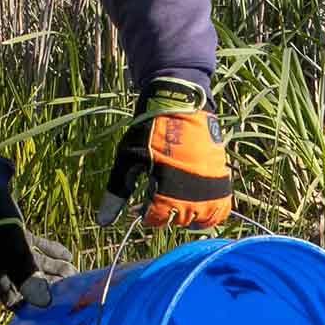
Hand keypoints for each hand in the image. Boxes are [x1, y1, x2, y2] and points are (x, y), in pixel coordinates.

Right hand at [0, 184, 73, 308]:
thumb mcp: (16, 260)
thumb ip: (30, 281)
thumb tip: (44, 303)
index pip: (15, 300)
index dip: (32, 306)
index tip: (52, 310)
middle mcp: (5, 268)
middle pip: (31, 282)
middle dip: (51, 286)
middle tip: (71, 289)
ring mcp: (13, 251)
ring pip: (38, 264)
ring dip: (56, 268)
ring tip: (74, 273)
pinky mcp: (21, 237)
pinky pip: (39, 247)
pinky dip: (53, 251)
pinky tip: (68, 255)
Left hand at [95, 77, 231, 228]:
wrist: (180, 103)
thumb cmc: (148, 130)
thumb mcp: (127, 159)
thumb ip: (117, 192)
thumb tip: (102, 221)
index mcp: (165, 186)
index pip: (156, 219)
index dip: (146, 214)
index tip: (142, 203)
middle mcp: (190, 190)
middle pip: (178, 220)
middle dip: (165, 213)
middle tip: (158, 198)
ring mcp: (208, 184)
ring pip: (202, 219)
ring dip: (189, 217)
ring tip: (179, 205)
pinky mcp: (221, 177)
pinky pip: (222, 207)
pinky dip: (211, 211)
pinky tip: (197, 203)